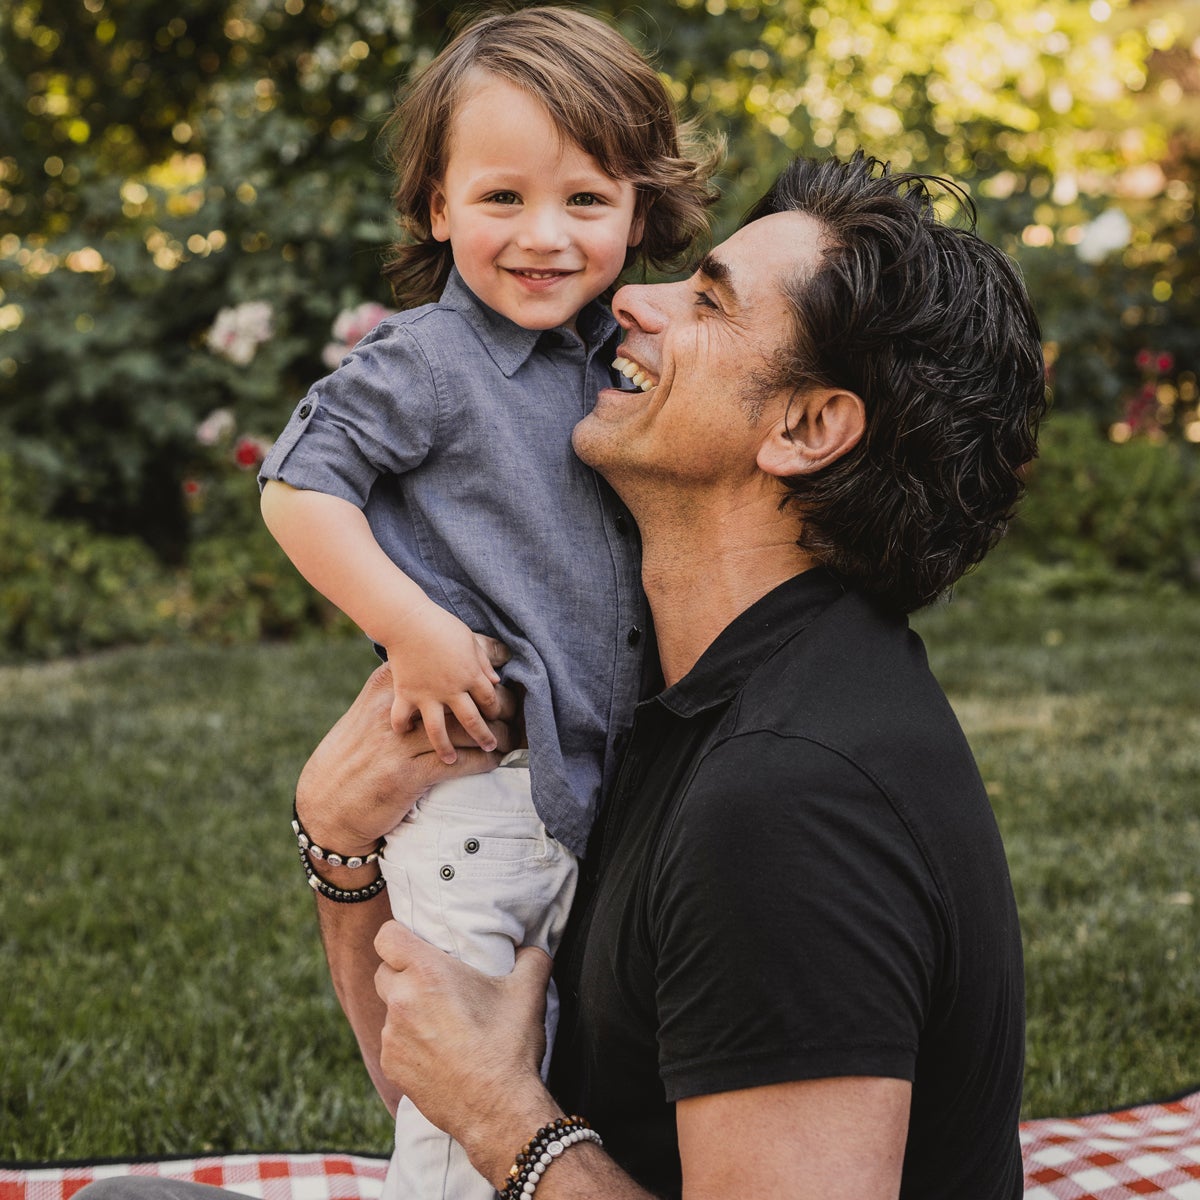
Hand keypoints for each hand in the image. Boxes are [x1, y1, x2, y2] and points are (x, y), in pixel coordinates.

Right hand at [295, 649, 514, 855]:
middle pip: (462, 698)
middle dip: (495, 706)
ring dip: (495, 735)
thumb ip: (404, 696)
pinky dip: (483, 761)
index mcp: (387, 687)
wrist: (327, 804)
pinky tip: (494, 761)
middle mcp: (395, 710)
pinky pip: (460, 763)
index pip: (445, 669)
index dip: (480, 673)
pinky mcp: (407, 775)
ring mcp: (400, 743)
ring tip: (510, 739)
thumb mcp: (371, 715)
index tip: (501, 680)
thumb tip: (445, 681)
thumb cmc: (355, 757)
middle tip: (515, 711)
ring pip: (466, 730)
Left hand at [373, 921, 557, 1184]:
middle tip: (435, 983)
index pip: (387, 937)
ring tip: (441, 1022)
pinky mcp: (392, 1066)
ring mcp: (392, 1037)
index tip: (416, 943)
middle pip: (385, 971)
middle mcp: (401, 1001)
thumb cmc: (509, 1046)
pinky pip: (393, 1042)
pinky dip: (408, 1042)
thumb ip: (532, 958)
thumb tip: (532, 948)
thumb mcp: (528, 992)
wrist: (498, 1110)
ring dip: (407, 1009)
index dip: (398, 935)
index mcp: (427, 973)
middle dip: (404, 973)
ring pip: (390, 1009)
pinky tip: (437, 1052)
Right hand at [385, 604, 506, 763]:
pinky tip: (404, 734)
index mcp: (470, 673)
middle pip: (473, 720)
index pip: (490, 700)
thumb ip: (484, 660)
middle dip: (484, 736)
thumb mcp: (469, 639)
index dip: (496, 710)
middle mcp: (451, 689)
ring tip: (451, 759)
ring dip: (448, 748)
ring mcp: (427, 695)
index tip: (497, 717)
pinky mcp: (404, 696)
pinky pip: (403, 719)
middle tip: (491, 745)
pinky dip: (403, 728)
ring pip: (440, 732)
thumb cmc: (440, 625)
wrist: (406, 619)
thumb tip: (498, 680)